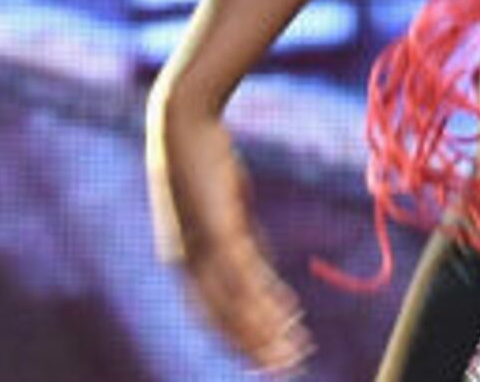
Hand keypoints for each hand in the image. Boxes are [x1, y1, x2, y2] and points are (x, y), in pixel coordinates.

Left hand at [146, 79, 309, 374]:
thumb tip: (264, 279)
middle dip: (256, 348)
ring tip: (295, 352)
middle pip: (225, 320)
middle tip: (286, 370)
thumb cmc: (205, 165)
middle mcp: (189, 263)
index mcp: (185, 262)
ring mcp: (204, 247)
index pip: (212, 317)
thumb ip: (243, 246)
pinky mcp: (222, 227)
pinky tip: (290, 314)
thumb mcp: (226, 212)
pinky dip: (269, 299)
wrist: (184, 122)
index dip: (239, 342)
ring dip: (268, 332)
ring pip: (238, 304)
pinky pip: (248, 274)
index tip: (265, 363)